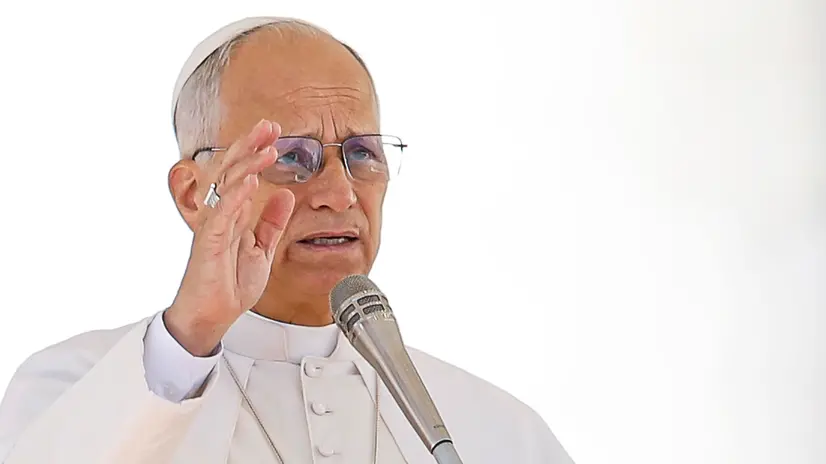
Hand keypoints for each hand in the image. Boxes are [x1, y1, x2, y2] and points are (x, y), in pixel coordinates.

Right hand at [165, 119, 294, 355]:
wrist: (211, 316)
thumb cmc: (229, 285)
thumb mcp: (261, 249)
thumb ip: (272, 222)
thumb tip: (286, 194)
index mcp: (233, 213)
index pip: (243, 173)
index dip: (256, 151)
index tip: (275, 132)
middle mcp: (221, 214)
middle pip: (233, 170)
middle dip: (250, 145)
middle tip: (269, 125)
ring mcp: (214, 226)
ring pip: (228, 187)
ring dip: (247, 165)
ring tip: (267, 148)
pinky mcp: (209, 243)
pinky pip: (222, 215)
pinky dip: (236, 196)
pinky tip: (250, 181)